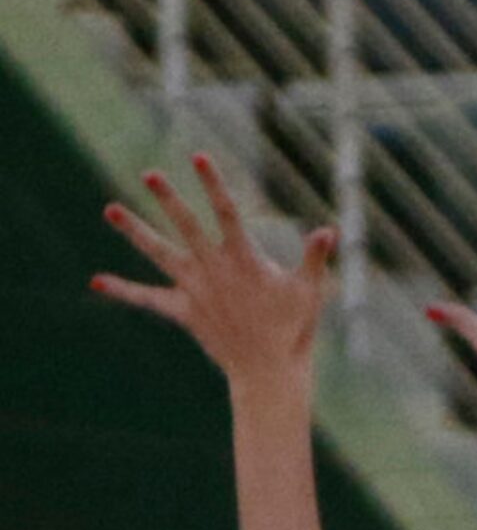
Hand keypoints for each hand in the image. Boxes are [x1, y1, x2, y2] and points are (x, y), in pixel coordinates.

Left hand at [93, 155, 335, 387]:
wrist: (268, 371)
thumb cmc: (293, 330)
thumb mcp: (309, 291)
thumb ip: (314, 258)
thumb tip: (328, 230)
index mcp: (244, 260)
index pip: (226, 213)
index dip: (212, 184)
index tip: (198, 157)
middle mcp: (214, 270)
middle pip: (187, 226)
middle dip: (168, 199)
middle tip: (149, 173)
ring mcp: (196, 290)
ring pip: (160, 254)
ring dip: (135, 231)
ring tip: (110, 209)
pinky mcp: (184, 312)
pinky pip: (149, 300)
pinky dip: (124, 291)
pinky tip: (96, 281)